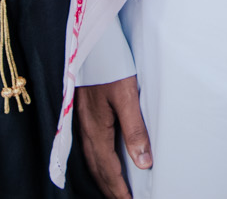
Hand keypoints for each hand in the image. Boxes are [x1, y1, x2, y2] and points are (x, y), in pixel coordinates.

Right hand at [75, 76, 150, 198]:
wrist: (90, 43)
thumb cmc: (109, 66)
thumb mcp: (126, 96)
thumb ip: (135, 130)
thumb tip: (144, 162)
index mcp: (96, 130)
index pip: (108, 169)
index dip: (119, 190)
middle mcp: (86, 129)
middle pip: (97, 169)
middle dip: (110, 189)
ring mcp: (83, 122)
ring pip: (92, 160)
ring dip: (104, 178)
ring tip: (114, 190)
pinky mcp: (84, 113)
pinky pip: (89, 147)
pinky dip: (98, 163)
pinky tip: (104, 161)